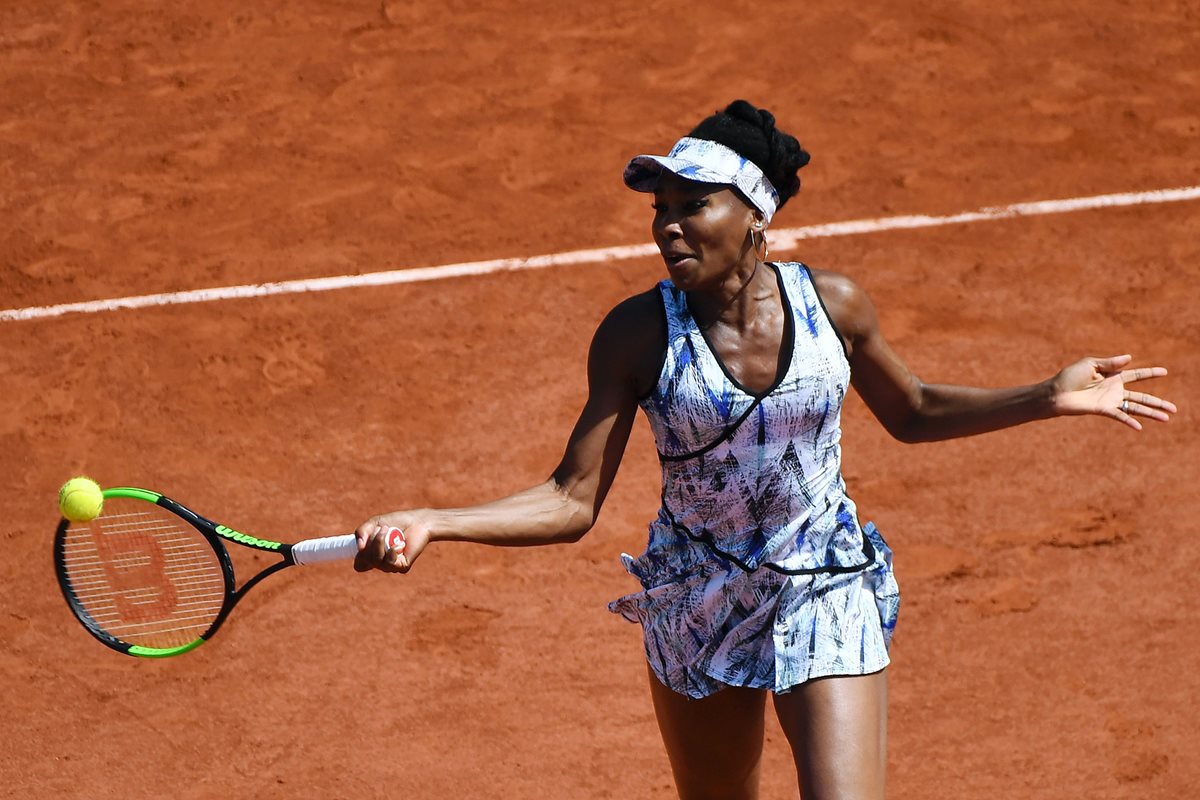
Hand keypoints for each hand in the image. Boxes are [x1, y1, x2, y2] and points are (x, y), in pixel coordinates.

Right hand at [353, 511, 433, 573]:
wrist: (417, 522)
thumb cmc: (396, 522)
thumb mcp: (374, 523)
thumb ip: (362, 532)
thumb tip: (360, 547)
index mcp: (372, 555)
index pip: (359, 566)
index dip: (359, 555)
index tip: (365, 540)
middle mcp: (381, 563)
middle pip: (365, 560)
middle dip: (370, 541)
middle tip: (382, 528)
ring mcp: (391, 566)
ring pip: (376, 561)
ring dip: (379, 542)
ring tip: (388, 529)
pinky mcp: (402, 567)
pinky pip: (389, 563)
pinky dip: (392, 550)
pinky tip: (400, 543)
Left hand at [1051, 354, 1176, 429]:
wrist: (1055, 392)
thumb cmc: (1069, 377)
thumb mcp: (1090, 364)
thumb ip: (1110, 363)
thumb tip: (1130, 357)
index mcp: (1112, 376)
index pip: (1136, 375)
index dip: (1150, 373)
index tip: (1165, 372)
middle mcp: (1114, 390)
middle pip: (1141, 397)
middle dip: (1158, 402)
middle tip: (1175, 408)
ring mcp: (1110, 401)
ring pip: (1135, 408)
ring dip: (1151, 413)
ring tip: (1167, 418)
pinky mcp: (1102, 410)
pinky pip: (1119, 415)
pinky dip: (1129, 420)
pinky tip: (1140, 427)